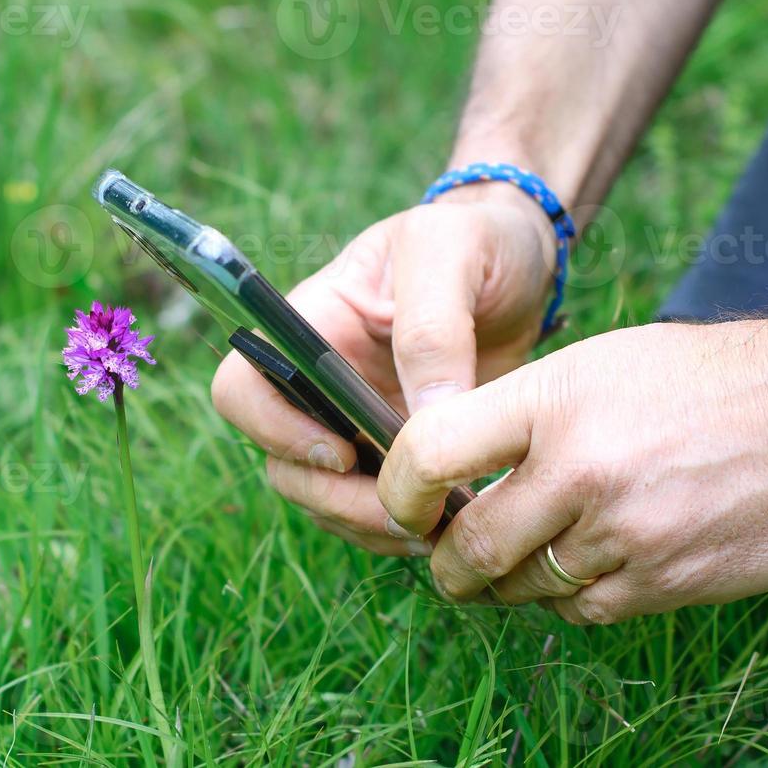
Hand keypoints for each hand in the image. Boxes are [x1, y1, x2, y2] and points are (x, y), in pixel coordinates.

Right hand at [211, 183, 557, 555]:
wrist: (525, 262)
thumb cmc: (477, 239)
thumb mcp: (452, 252)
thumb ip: (432, 329)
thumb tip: (421, 422)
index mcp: (313, 325)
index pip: (242, 386)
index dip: (272, 429)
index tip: (342, 451)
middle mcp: (321, 382)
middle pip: (282, 463)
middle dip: (334, 499)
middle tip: (404, 513)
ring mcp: (358, 422)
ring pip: (325, 499)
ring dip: (370, 525)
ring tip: (437, 527)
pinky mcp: (402, 453)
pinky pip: (376, 510)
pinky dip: (403, 529)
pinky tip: (455, 524)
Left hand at [376, 319, 767, 622]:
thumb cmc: (703, 378)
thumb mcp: (600, 363)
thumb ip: (526, 414)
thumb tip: (458, 468)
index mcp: (552, 400)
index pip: (428, 452)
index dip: (396, 490)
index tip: (403, 504)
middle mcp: (578, 470)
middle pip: (467, 548)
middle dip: (446, 562)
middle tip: (448, 555)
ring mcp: (622, 533)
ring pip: (522, 589)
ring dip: (508, 582)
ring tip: (520, 557)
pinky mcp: (664, 580)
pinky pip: (581, 611)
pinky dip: (568, 597)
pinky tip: (583, 568)